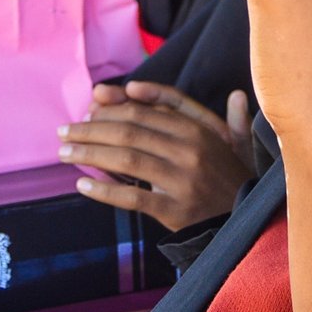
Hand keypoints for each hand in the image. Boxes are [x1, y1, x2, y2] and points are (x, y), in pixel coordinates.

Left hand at [62, 84, 255, 230]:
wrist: (247, 220)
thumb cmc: (230, 176)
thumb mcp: (229, 138)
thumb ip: (202, 112)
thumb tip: (190, 91)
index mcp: (198, 128)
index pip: (145, 110)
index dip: (113, 106)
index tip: (89, 105)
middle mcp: (190, 150)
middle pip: (130, 131)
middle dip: (91, 128)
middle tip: (65, 130)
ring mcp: (182, 180)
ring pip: (127, 159)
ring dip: (90, 153)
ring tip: (64, 152)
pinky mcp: (175, 210)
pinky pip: (133, 198)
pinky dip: (105, 191)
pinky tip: (82, 184)